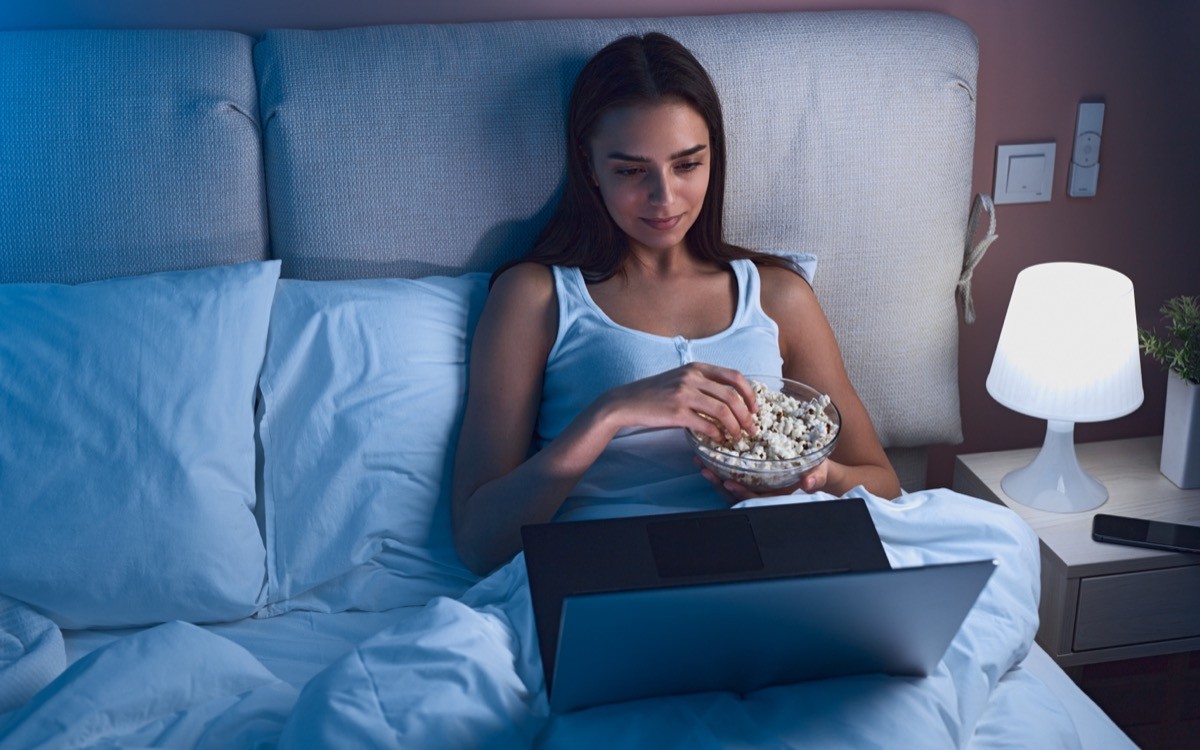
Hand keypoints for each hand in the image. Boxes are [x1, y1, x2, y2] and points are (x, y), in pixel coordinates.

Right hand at [601, 363, 757, 442]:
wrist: (628, 401)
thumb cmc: (656, 393)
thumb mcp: (681, 378)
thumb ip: (704, 383)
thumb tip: (731, 399)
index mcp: (697, 367)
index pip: (734, 376)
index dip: (750, 393)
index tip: (754, 408)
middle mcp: (692, 377)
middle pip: (732, 396)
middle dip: (747, 415)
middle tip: (751, 429)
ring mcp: (684, 394)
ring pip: (723, 411)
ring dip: (735, 427)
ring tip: (737, 437)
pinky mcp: (677, 412)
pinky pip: (706, 425)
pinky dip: (717, 434)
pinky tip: (718, 439)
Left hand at [697, 458, 831, 503]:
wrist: (815, 465)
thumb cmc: (815, 470)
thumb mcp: (818, 472)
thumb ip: (815, 478)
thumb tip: (810, 482)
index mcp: (775, 495)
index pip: (754, 498)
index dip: (740, 492)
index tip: (728, 482)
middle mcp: (762, 491)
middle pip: (736, 492)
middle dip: (719, 483)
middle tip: (706, 470)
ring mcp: (754, 483)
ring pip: (730, 484)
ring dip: (715, 475)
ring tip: (701, 462)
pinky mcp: (750, 473)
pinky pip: (732, 473)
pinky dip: (719, 466)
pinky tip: (708, 455)